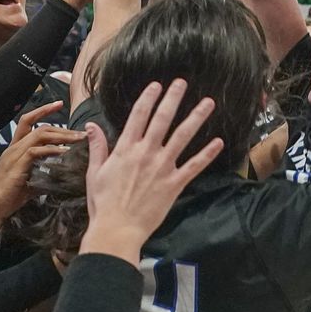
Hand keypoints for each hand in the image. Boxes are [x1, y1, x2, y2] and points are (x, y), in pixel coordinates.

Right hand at [0, 100, 86, 230]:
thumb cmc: (4, 199)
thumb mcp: (27, 184)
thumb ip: (41, 176)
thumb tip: (59, 177)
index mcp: (14, 150)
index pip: (28, 122)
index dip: (43, 111)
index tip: (59, 104)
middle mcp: (13, 148)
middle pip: (39, 127)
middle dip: (62, 127)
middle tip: (81, 131)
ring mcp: (13, 156)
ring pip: (39, 135)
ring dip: (62, 136)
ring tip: (78, 139)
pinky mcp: (16, 166)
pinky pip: (36, 151)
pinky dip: (52, 150)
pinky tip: (65, 152)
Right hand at [79, 79, 222, 264]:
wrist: (117, 228)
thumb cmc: (104, 203)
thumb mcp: (95, 172)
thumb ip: (97, 147)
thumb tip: (92, 126)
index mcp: (126, 149)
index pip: (138, 116)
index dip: (148, 98)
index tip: (156, 85)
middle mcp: (146, 153)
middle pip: (162, 120)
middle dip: (172, 99)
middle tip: (182, 83)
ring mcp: (162, 167)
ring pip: (183, 137)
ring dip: (196, 118)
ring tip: (208, 103)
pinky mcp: (175, 184)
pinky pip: (194, 165)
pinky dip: (207, 153)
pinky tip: (219, 142)